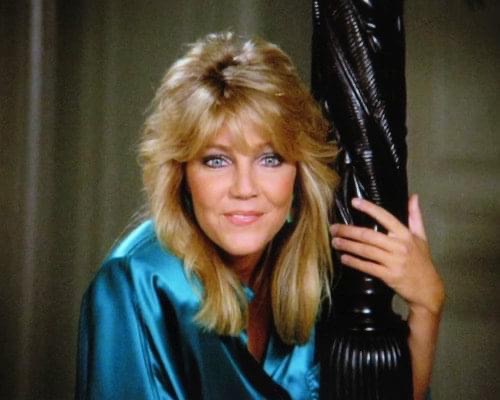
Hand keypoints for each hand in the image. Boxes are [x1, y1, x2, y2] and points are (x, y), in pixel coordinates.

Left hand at [330, 194, 443, 315]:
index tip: (354, 201)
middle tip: (333, 228)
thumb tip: (413, 196)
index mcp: (405, 235)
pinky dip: (354, 262)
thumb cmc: (422, 261)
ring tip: (334, 241)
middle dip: (348, 231)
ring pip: (365, 251)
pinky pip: (367, 267)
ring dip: (347, 245)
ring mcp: (394, 262)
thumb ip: (415, 216)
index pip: (385, 217)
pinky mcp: (389, 276)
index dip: (369, 208)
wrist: (428, 289)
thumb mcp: (421, 237)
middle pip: (368, 235)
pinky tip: (344, 258)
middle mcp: (399, 246)